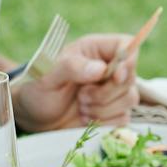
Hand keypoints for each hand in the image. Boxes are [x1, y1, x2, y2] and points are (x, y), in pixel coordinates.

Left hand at [12, 34, 140, 131]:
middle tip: (81, 96)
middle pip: (130, 77)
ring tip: (81, 106)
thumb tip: (101, 69)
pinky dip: (104, 121)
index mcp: (95, 50)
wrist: (35, 116)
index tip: (114, 76)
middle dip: (105, 92)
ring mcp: (113, 91)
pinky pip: (123, 118)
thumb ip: (71, 67)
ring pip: (129, 99)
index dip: (127, 60)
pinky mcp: (114, 112)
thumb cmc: (39, 88)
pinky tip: (86, 118)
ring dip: (102, 108)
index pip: (127, 45)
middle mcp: (109, 68)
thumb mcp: (48, 74)